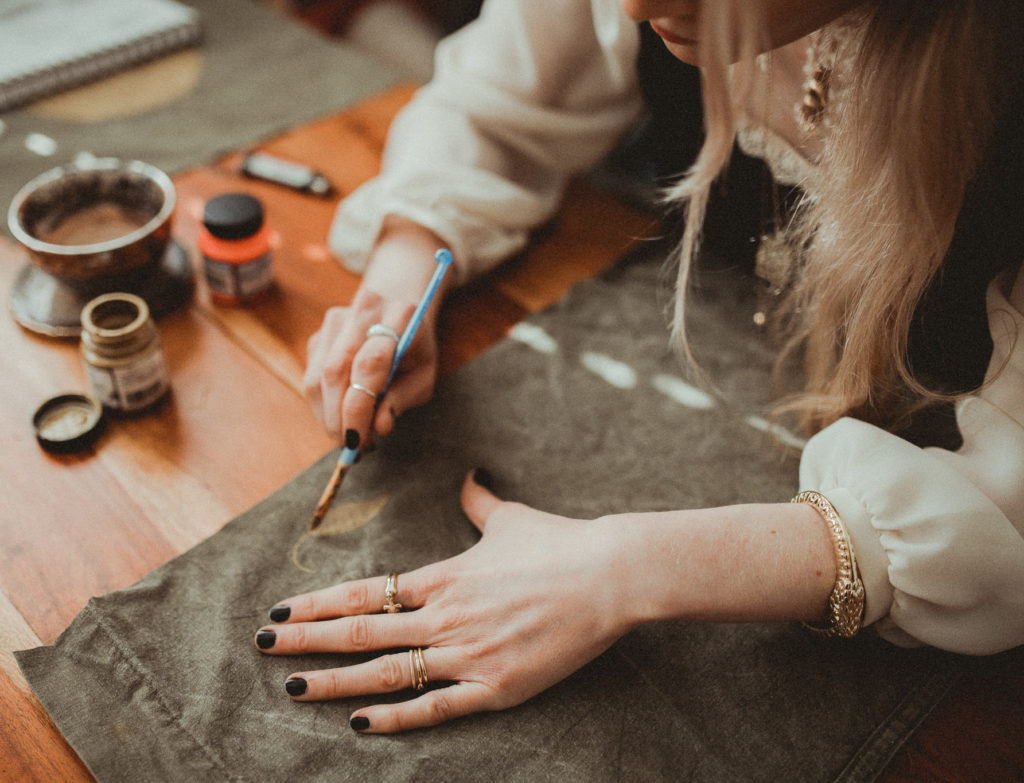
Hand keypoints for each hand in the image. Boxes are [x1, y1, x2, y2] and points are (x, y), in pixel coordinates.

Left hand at [253, 470, 632, 732]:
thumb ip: (478, 501)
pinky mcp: (496, 687)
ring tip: (294, 688)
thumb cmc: (559, 543)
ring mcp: (468, 655)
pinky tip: (359, 723)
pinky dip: (394, 718)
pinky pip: (435, 707)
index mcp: (443, 576)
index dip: (319, 605)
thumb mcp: (510, 518)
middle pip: (361, 631)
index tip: (283, 613)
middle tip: (263, 647)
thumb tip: (467, 477)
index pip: (365, 592)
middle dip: (307, 641)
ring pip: (387, 671)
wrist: (608, 576)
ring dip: (336, 681)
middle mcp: (445, 616)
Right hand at [303, 220, 447, 445]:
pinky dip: (323, 405)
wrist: (396, 307)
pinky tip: (340, 415)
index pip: (369, 365)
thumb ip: (402, 399)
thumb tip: (378, 427)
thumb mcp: (423, 374)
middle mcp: (362, 312)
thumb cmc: (414, 348)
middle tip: (351, 446)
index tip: (359, 441)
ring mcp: (335, 321)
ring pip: (317, 378)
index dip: (358, 409)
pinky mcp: (319, 335)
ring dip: (327, 416)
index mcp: (397, 319)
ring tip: (348, 434)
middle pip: (335, 372)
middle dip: (338, 419)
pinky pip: (311, 377)